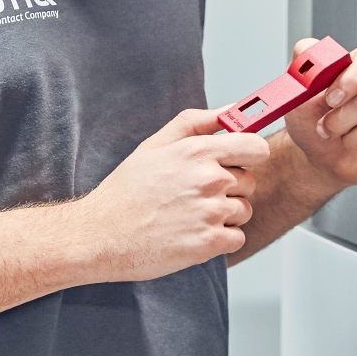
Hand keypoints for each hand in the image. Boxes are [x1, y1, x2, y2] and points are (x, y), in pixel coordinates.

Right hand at [78, 108, 270, 281]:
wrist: (100, 234)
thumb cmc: (125, 191)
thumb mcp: (155, 145)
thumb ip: (197, 123)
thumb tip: (229, 112)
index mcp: (197, 151)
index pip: (256, 147)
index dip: (251, 155)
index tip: (242, 161)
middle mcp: (209, 179)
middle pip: (249, 182)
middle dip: (230, 188)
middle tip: (195, 195)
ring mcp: (211, 212)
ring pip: (244, 211)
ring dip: (224, 215)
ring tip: (190, 216)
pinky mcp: (210, 243)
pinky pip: (237, 237)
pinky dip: (220, 239)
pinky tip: (192, 234)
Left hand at [282, 41, 356, 188]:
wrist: (324, 155)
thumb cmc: (315, 120)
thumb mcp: (298, 90)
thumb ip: (302, 62)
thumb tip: (307, 48)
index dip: (353, 78)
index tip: (331, 99)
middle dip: (344, 118)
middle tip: (327, 127)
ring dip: (356, 138)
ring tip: (347, 139)